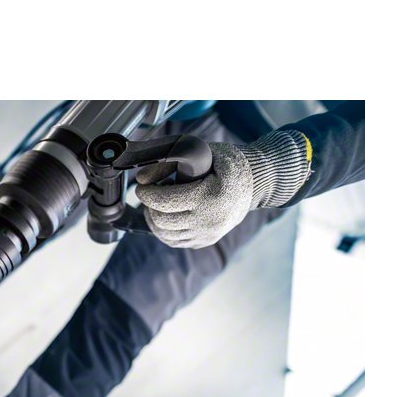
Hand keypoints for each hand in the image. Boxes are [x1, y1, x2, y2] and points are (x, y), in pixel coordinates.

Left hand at [135, 130, 310, 249]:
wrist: (255, 183)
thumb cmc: (226, 164)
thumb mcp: (201, 154)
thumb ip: (170, 163)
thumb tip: (141, 178)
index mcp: (210, 196)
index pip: (166, 201)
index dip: (147, 193)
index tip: (141, 185)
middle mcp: (210, 220)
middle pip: (162, 220)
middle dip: (149, 206)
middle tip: (151, 192)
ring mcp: (208, 234)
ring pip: (165, 234)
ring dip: (154, 218)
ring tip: (160, 203)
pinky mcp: (205, 241)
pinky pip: (174, 241)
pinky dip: (163, 229)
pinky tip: (166, 214)